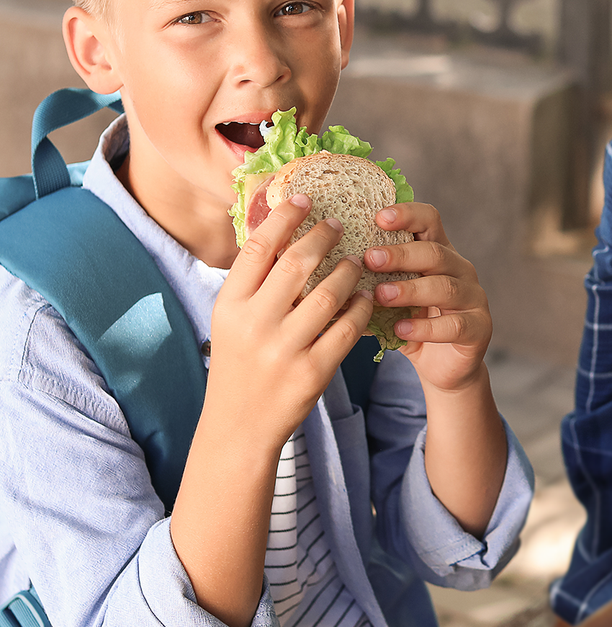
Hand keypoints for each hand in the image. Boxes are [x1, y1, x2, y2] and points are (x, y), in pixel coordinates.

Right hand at [172, 194, 373, 626]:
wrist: (239, 428)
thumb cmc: (239, 364)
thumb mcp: (231, 320)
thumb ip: (252, 281)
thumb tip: (277, 226)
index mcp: (230, 305)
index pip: (259, 247)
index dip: (284, 217)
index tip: (304, 198)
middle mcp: (254, 325)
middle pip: (297, 263)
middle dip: (323, 237)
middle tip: (339, 224)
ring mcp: (284, 350)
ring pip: (329, 293)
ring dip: (349, 271)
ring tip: (357, 260)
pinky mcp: (313, 372)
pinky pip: (348, 329)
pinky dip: (361, 307)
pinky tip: (367, 297)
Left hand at [364, 202, 491, 392]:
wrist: (442, 367)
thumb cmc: (411, 325)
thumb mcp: (389, 301)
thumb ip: (368, 285)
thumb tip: (322, 278)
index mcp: (438, 253)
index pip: (429, 220)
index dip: (407, 214)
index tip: (378, 217)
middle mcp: (460, 269)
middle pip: (435, 252)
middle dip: (401, 254)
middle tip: (369, 259)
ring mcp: (473, 297)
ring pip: (445, 287)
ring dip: (410, 289)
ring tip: (381, 296)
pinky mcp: (479, 328)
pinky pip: (454, 325)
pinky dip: (426, 327)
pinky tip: (401, 330)